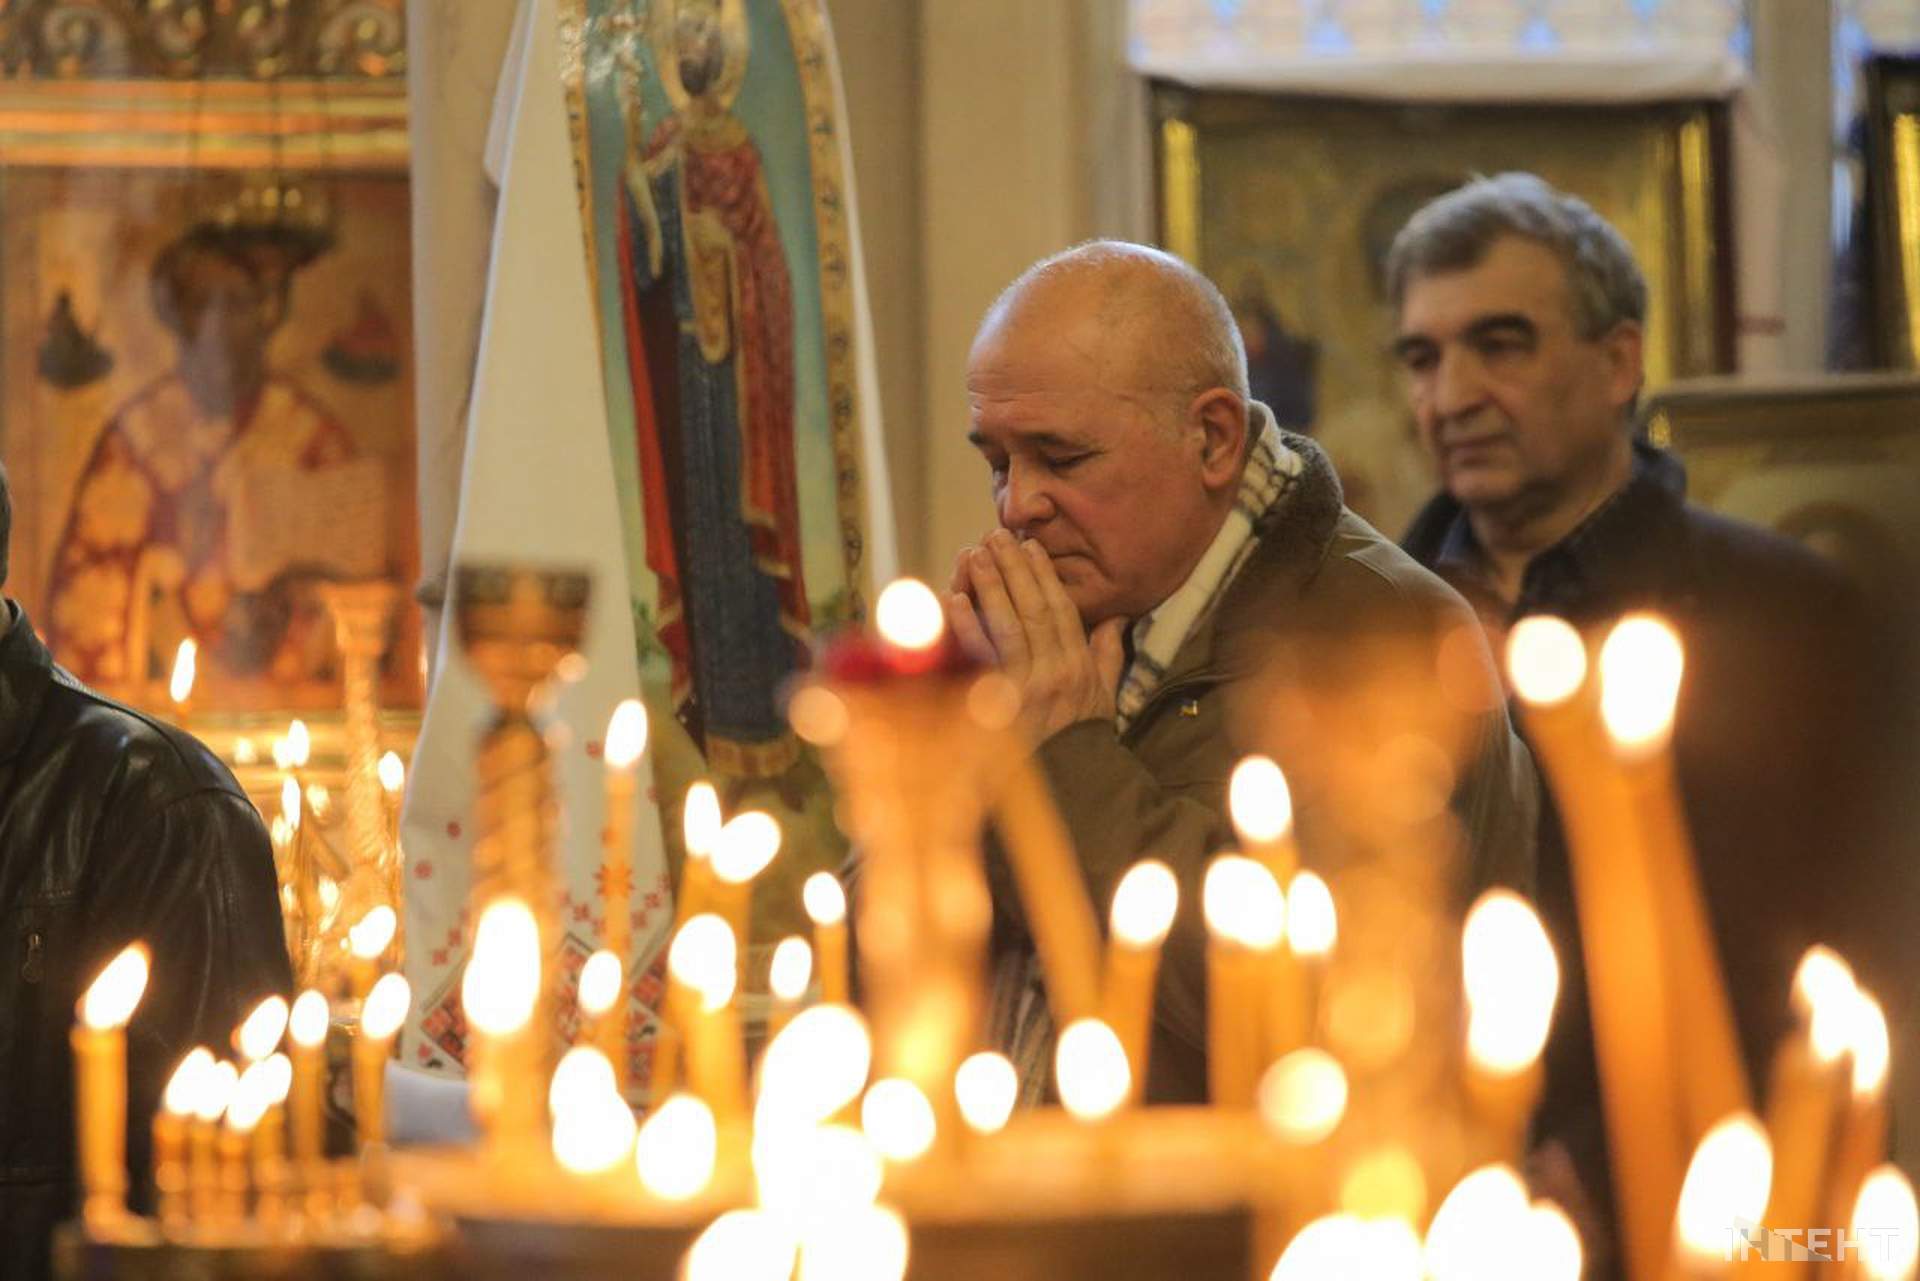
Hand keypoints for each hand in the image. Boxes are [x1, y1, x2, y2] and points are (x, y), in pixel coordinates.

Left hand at [944, 529, 1127, 741]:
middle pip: (1034, 609)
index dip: (1045, 575)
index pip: (1062, 610)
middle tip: (996, 536)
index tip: (1030, 547)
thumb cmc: (1081, 742)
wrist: (1066, 787)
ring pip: (1009, 625)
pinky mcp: (999, 706)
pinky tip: (954, 600)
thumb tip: (1118, 620)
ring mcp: (1027, 689)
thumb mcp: (1103, 699)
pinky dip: (967, 627)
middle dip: (1014, 569)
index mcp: (1080, 667)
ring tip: (974, 554)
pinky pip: (982, 658)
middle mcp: (1057, 673)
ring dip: (991, 586)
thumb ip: (1108, 657)